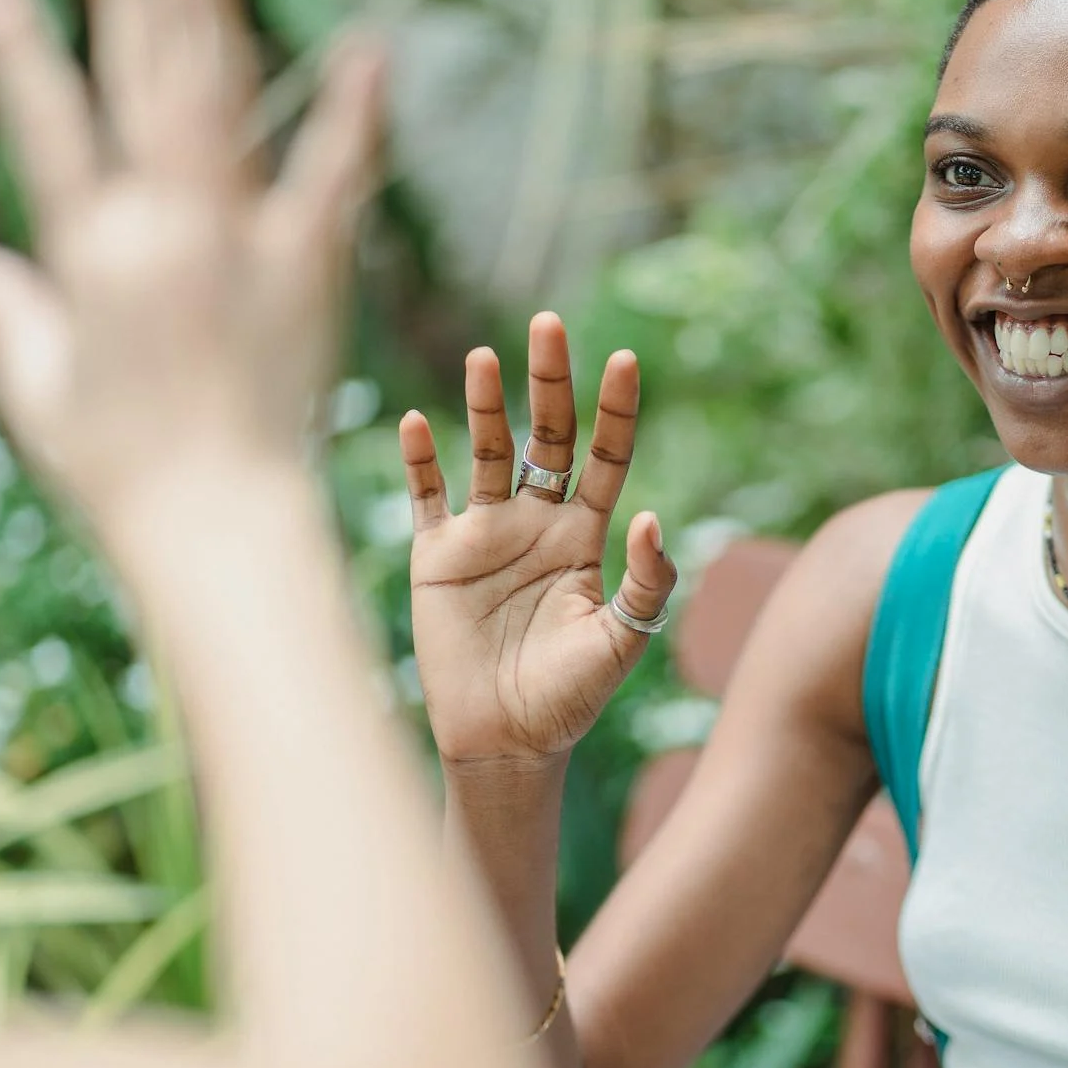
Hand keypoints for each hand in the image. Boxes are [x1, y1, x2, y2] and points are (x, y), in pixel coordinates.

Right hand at [0, 0, 381, 523]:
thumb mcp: (43, 396)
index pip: (46, 127)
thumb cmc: (124, 476)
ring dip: (209, 11)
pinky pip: (335, 178)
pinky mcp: (312, 271)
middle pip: (143, 85)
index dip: (19, 51)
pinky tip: (368, 48)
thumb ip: (6, 318)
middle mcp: (167, 231)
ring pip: (224, 103)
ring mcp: (244, 243)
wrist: (222, 526)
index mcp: (92, 255)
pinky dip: (353, 114)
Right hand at [399, 313, 677, 764]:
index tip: (625, 360)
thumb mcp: (620, 641)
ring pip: (485, 453)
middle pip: (545, 436)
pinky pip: (425, 497)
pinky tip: (415, 423)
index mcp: (585, 537)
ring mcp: (485, 535)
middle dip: (549, 382)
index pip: (603, 456)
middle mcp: (536, 523)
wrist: (503, 742)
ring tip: (485, 357)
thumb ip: (643, 583)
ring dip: (483, 406)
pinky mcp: (436, 558)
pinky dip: (419, 461)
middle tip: (549, 324)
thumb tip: (652, 517)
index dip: (614, 410)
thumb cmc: (569, 698)